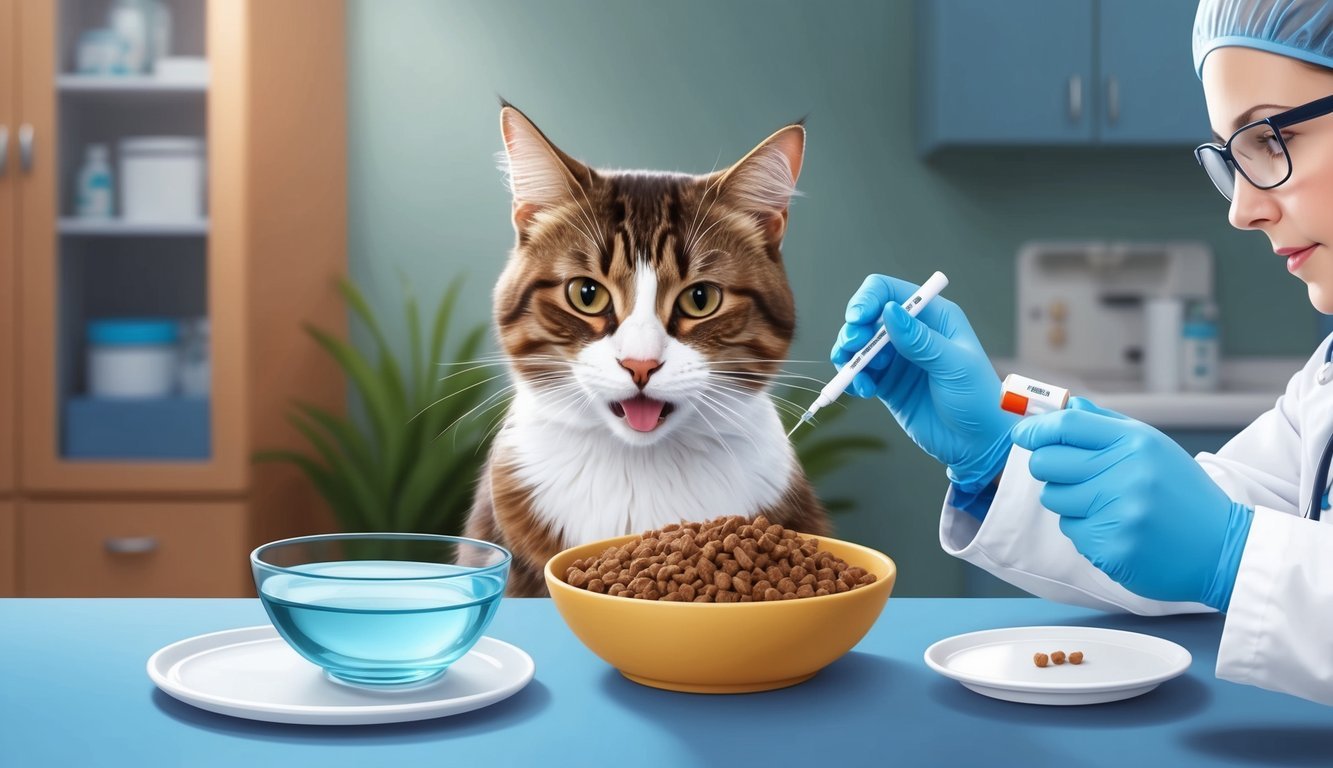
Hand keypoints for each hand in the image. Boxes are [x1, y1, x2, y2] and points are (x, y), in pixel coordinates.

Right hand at [829, 274, 1016, 490]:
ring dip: (849, 357)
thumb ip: (921, 341)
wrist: (978, 444)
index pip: (890, 292)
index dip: (868, 299)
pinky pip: (859, 373)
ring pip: (858, 345)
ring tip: (859, 377)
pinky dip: (853, 379)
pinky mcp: (887, 383)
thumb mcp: (954, 367)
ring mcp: (897, 358)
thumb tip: (889, 311)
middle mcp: (912, 332)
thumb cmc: (979, 400)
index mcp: (933, 316)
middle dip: (854, 331)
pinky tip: (863, 391)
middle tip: (854, 348)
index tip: (857, 319)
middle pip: (867, 317)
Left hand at [1012, 398, 1252, 609]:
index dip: (1036, 428)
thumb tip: (1063, 406)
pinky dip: (1086, 530)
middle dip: (1048, 467)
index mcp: (1136, 442)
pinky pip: (1071, 531)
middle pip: (1048, 462)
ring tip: (1106, 505)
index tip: (1023, 434)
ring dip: (1069, 502)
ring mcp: (1118, 512)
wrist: (1223, 549)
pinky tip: (1116, 529)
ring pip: (1054, 498)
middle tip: (1072, 475)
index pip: (1067, 425)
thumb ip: (1106, 425)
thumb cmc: (1182, 494)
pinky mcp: (1111, 546)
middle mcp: (1126, 473)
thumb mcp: (1153, 448)